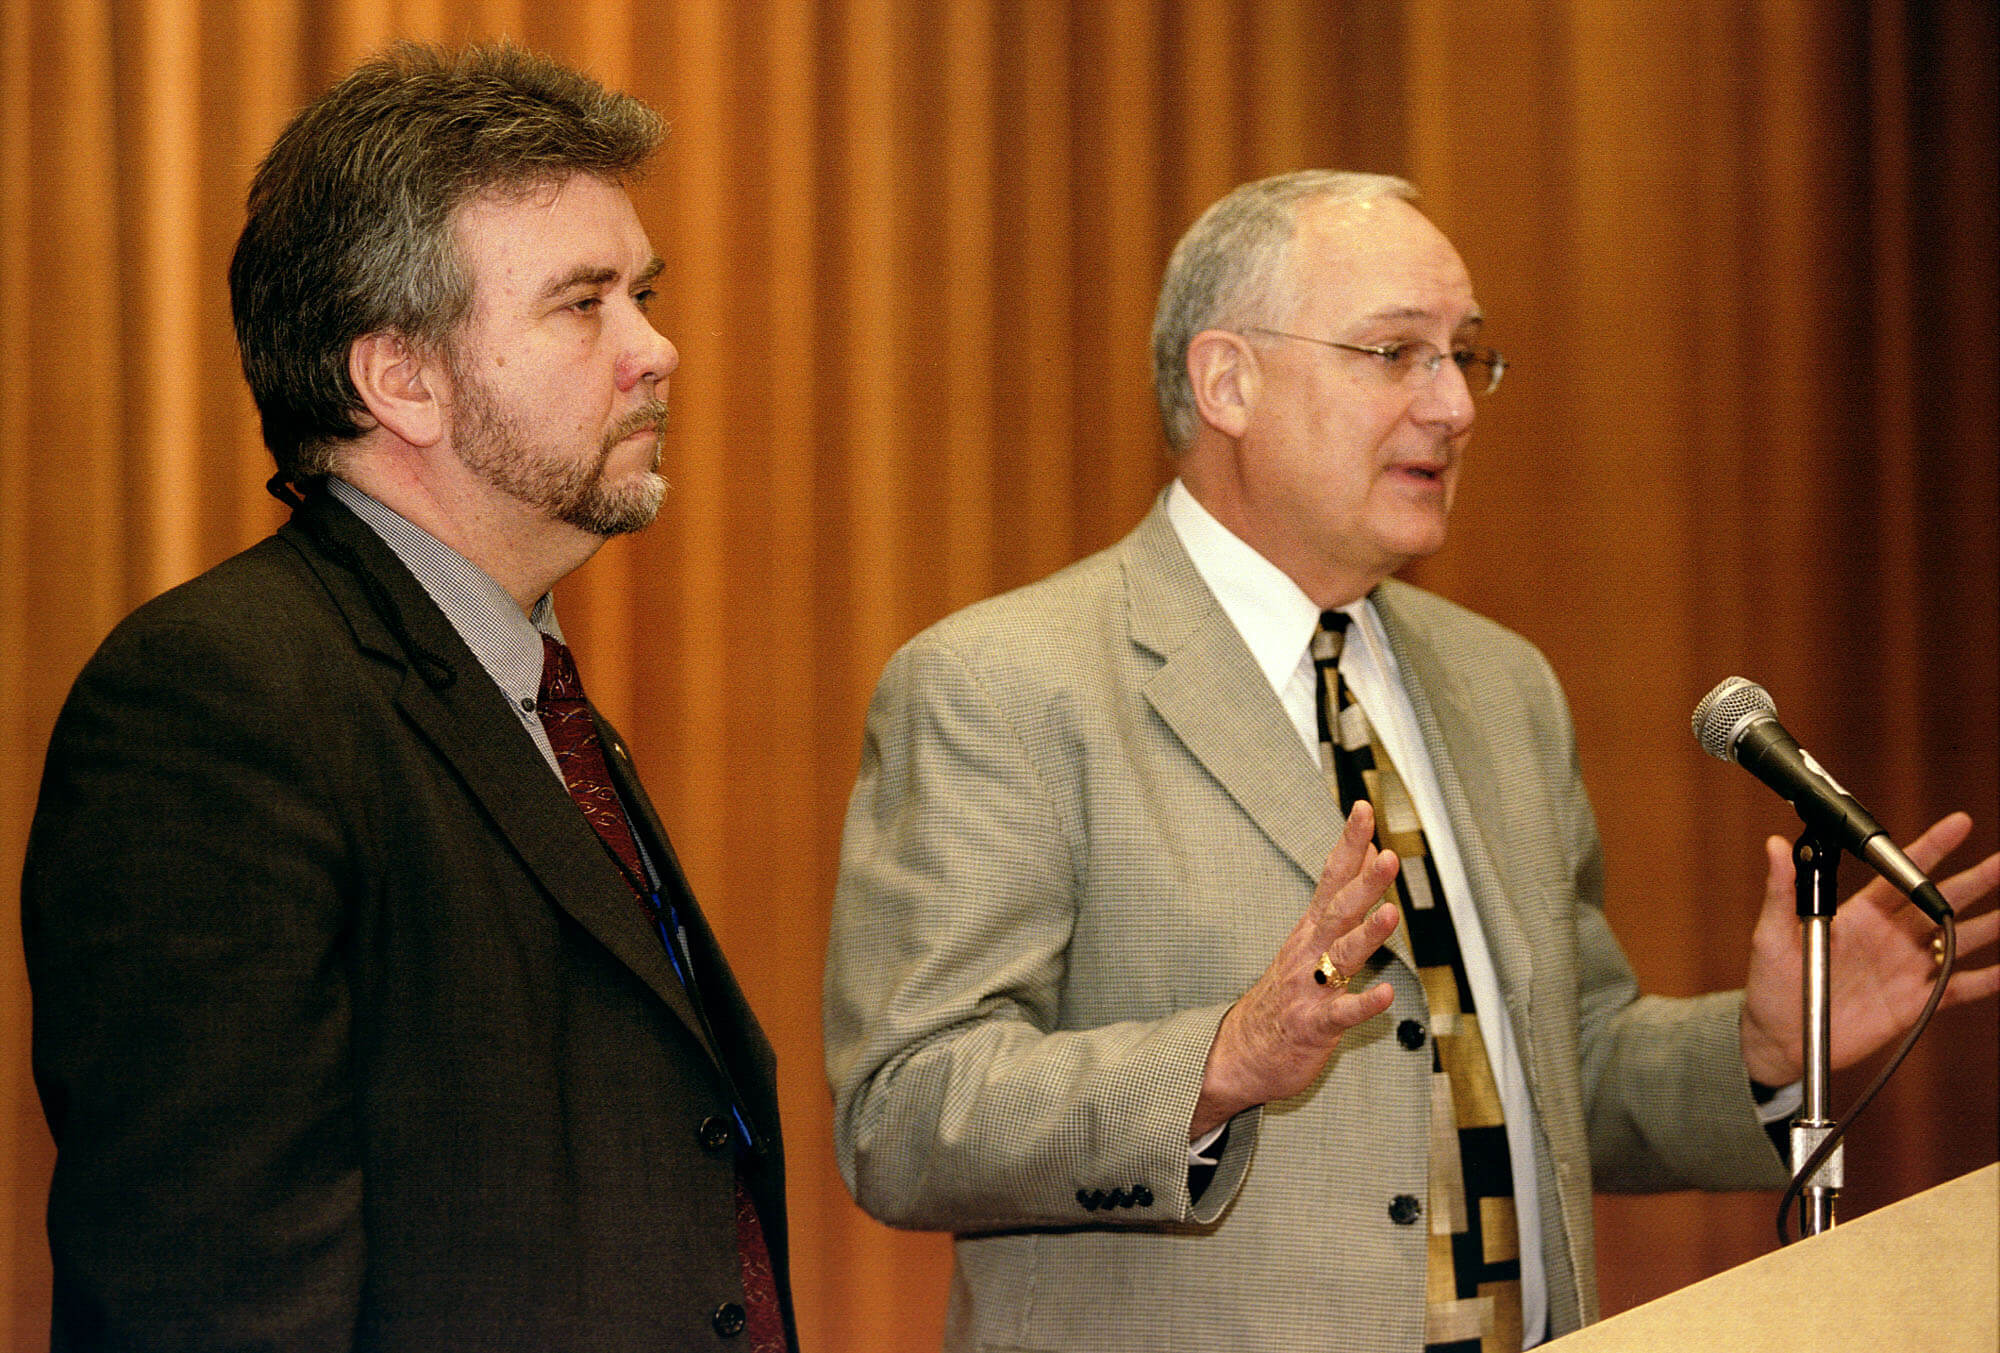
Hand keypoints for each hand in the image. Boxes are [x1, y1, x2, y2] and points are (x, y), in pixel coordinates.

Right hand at [1191, 801, 1401, 1139]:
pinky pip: (1342, 1014)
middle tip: (1388, 856)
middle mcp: (1309, 951)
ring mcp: (1310, 988)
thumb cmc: (1286, 994)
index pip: (1332, 877)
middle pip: (1338, 909)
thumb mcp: (1311, 939)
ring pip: (1341, 955)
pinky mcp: (1314, 1025)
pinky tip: (1386, 995)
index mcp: (1310, 929)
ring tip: (1390, 913)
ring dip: (1367, 934)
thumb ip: (1342, 897)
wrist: (1240, 1052)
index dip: (1349, 843)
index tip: (1365, 810)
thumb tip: (1369, 853)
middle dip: (1364, 882)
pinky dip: (1364, 1004)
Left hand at [1739, 811, 1999, 1085]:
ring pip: (1958, 940)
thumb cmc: (1770, 982)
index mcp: (1860, 914)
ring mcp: (1905, 968)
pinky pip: (1957, 988)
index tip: (1960, 824)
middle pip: (1940, 902)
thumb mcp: (1771, 933)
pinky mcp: (1913, 1002)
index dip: (1932, 848)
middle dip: (1975, 881)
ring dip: (1990, 926)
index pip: (1901, 874)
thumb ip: (1780, 890)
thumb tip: (1776, 846)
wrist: (1778, 1037)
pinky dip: (1987, 980)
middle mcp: (1890, 936)